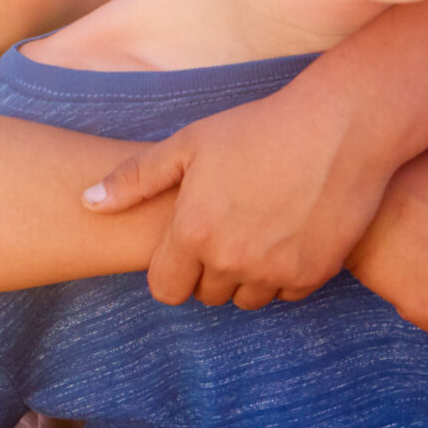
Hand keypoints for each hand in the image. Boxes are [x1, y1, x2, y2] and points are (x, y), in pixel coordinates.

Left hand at [82, 86, 391, 309]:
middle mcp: (231, 261)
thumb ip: (134, 179)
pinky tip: (287, 234)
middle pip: (205, 295)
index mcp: (193, 233)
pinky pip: (285, 292)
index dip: (170, 271)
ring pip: (246, 300)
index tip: (183, 247)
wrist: (340, 128)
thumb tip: (87, 203)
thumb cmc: (257, 129)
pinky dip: (283, 273)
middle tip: (224, 229)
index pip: (165, 289)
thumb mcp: (187, 145)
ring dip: (244, 277)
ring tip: (254, 231)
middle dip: (207, 272)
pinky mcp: (314, 274)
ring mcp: (274, 271)